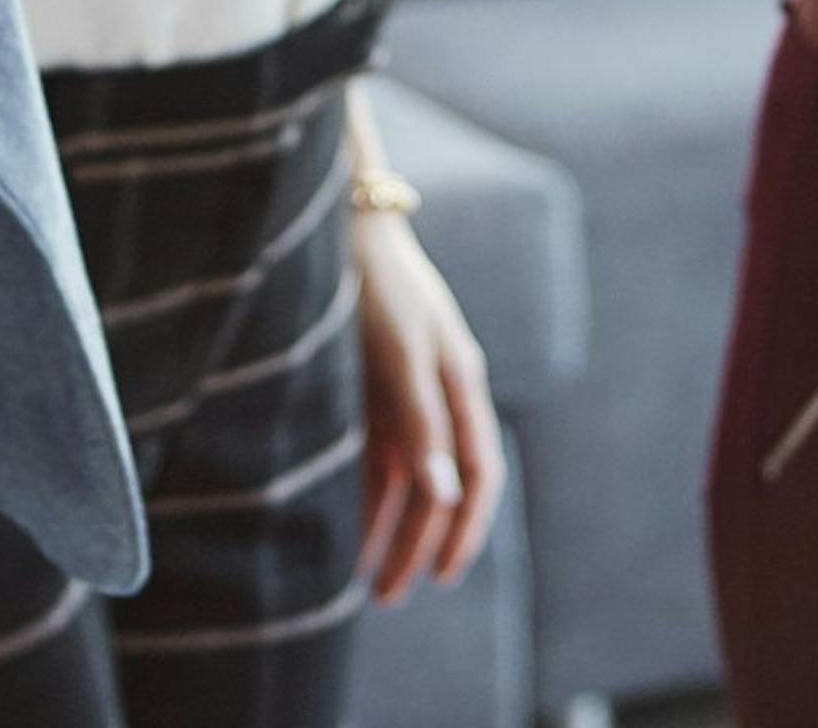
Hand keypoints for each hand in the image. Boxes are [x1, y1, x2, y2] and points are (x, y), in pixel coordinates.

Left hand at [355, 208, 501, 601]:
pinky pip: (374, 452)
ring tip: (365, 580)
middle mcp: (438, 390)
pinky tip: (345, 522)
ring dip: (389, 526)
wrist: (339, 220)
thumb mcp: (402, 351)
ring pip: (405, 475)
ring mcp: (404, 387)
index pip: (478, 471)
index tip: (442, 577)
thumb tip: (445, 496)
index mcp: (461, 380)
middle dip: (419, 543)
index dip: (464, 527)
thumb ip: (422, 421)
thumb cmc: (377, 281)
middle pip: (440, 483)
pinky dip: (366, 492)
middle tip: (389, 596)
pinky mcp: (371, 383)